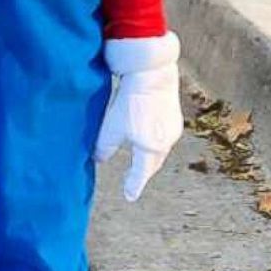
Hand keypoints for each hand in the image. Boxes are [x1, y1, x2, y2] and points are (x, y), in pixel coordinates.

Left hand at [94, 32, 183, 201]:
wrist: (152, 73)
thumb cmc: (131, 100)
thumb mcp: (112, 126)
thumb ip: (104, 147)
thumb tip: (97, 159)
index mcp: (150, 148)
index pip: (141, 173)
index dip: (133, 185)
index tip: (129, 196)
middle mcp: (166, 142)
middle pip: (153, 163)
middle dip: (143, 172)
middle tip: (134, 181)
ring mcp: (172, 128)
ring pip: (160, 149)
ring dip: (150, 157)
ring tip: (141, 160)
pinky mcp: (174, 116)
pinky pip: (164, 136)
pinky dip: (154, 142)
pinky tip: (148, 137)